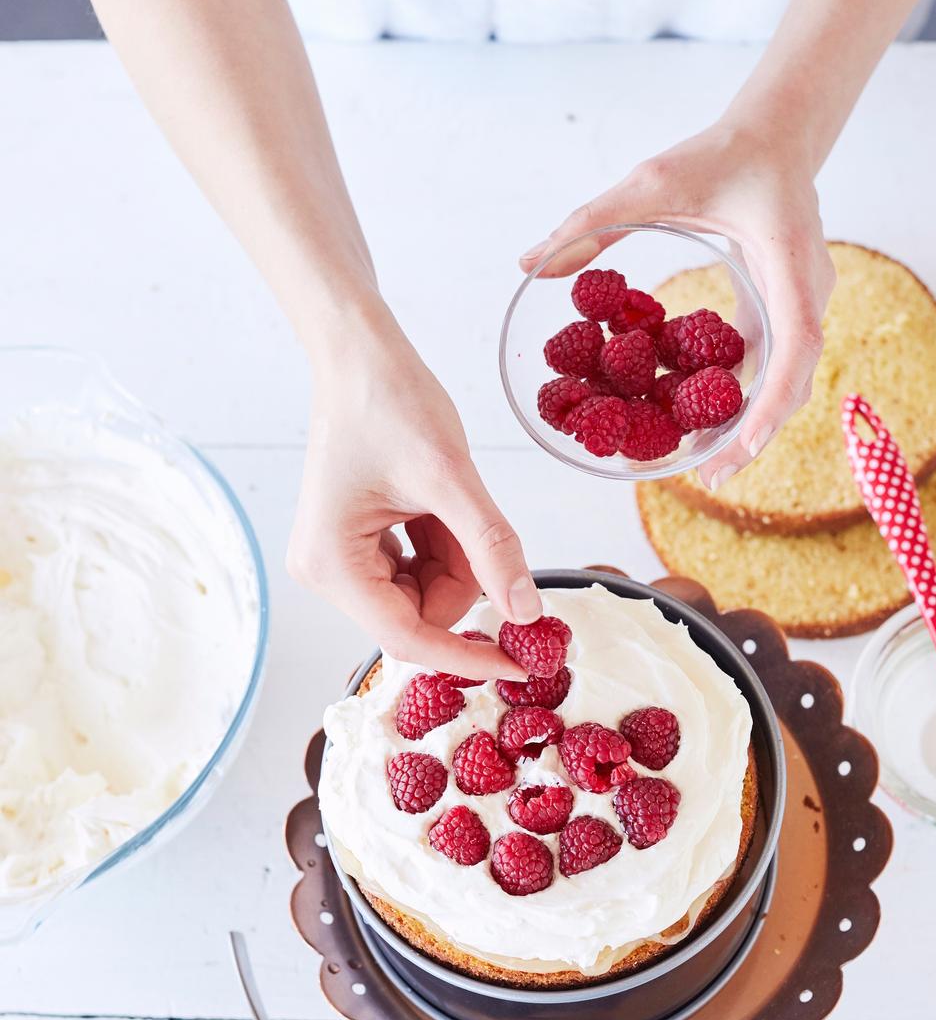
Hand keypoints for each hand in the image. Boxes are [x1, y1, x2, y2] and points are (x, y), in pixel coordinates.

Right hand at [288, 308, 539, 679]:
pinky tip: (433, 502)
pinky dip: (443, 544)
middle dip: (462, 577)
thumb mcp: (451, 477)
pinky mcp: (356, 547)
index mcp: (331, 566)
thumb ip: (491, 547)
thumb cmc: (390, 401)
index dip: (468, 657)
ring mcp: (339, 561)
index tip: (521, 664)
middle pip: (421, 616)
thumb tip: (526, 613)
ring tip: (446, 496)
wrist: (359, 355)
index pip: (408, 640)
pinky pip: (418, 571)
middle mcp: (325, 573)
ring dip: (455, 556)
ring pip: (426, 595)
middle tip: (470, 517)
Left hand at [520, 122, 834, 489]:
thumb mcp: (652, 181)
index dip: (768, 405)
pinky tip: (702, 423)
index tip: (738, 447)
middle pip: (791, 384)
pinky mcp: (785, 312)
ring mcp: (801, 306)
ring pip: (784, 384)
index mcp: (789, 264)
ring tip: (704, 468)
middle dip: (753, 436)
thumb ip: (593, 221)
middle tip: (707, 479)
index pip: (794, 349)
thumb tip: (530, 263)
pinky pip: (769, 366)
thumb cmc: (719, 153)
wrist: (773, 134)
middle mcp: (807, 293)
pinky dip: (741, 399)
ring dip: (748, 427)